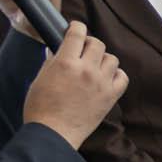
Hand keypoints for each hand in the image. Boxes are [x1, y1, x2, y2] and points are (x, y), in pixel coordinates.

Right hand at [20, 22, 125, 146]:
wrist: (53, 134)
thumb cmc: (41, 109)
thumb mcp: (39, 79)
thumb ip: (52, 62)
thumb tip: (59, 51)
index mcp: (65, 63)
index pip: (77, 33)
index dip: (77, 27)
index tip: (76, 28)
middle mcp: (86, 70)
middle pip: (97, 44)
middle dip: (89, 43)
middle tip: (83, 50)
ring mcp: (101, 83)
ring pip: (112, 58)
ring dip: (103, 59)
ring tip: (94, 66)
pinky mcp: (110, 96)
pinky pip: (122, 77)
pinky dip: (116, 74)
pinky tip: (107, 78)